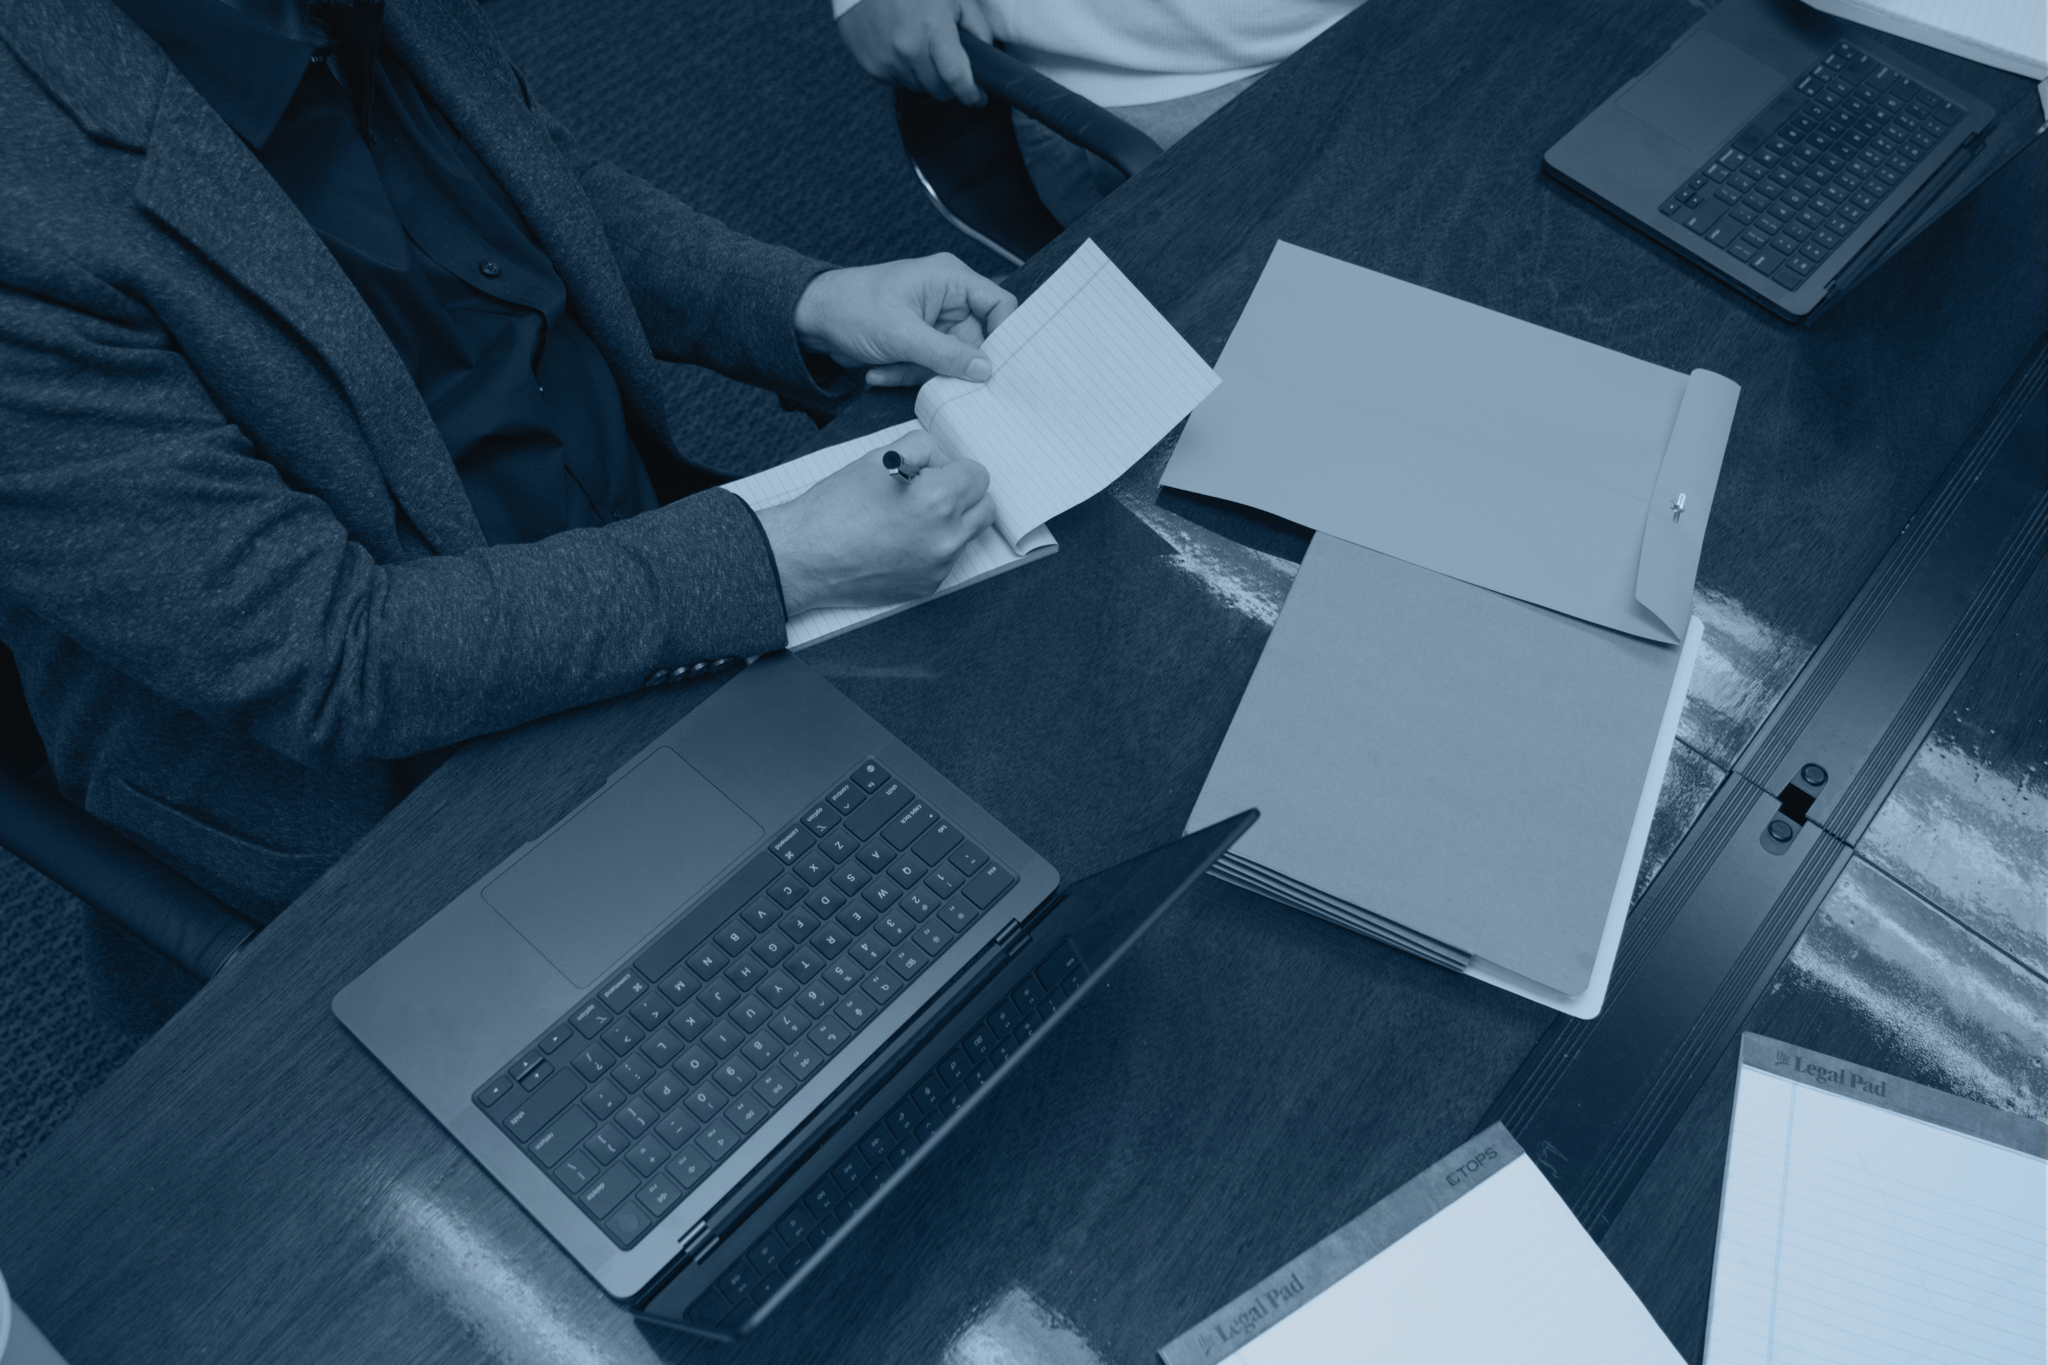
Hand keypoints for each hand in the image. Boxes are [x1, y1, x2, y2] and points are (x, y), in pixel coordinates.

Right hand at [753, 429, 997, 614]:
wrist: (805, 556)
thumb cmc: (835, 507)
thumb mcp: (879, 457)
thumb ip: (923, 449)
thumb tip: (942, 461)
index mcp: (939, 500)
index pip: (978, 475)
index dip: (954, 468)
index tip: (934, 472)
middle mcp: (946, 537)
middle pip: (985, 507)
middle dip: (963, 495)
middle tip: (929, 491)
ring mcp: (939, 566)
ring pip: (967, 534)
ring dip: (950, 522)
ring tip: (909, 517)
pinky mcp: (927, 586)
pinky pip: (946, 559)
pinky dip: (931, 547)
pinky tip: (898, 541)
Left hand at [795, 254, 1015, 387]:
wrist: (812, 319)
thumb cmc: (850, 307)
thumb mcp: (900, 334)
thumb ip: (946, 354)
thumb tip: (985, 369)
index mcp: (950, 279)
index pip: (999, 304)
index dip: (1002, 335)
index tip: (991, 367)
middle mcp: (948, 299)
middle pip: (976, 343)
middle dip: (946, 364)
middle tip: (925, 373)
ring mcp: (936, 323)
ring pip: (952, 362)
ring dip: (919, 373)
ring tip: (887, 366)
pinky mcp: (922, 343)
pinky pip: (931, 368)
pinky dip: (907, 374)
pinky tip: (880, 369)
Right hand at [837, 0, 992, 104]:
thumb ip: (976, 25)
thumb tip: (984, 54)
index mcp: (932, 28)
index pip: (956, 77)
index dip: (971, 93)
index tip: (978, 97)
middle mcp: (908, 49)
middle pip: (939, 89)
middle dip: (949, 83)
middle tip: (949, 66)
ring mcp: (887, 59)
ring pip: (918, 87)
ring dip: (926, 76)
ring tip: (922, 48)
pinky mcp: (871, 65)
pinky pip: (897, 82)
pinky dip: (904, 71)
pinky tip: (902, 48)